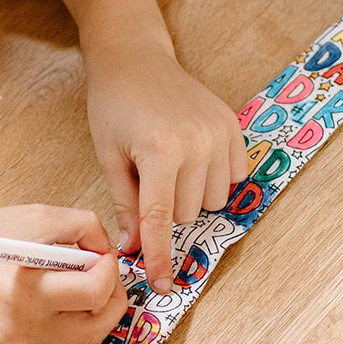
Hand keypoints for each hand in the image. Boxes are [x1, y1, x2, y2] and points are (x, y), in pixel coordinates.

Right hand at [0, 204, 127, 343]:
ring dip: (94, 313)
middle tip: (108, 277)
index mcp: (25, 289)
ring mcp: (17, 343)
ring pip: (80, 339)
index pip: (94, 294)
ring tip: (85, 284)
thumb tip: (106, 252)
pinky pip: (57, 340)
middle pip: (97, 329)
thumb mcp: (37, 216)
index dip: (110, 272)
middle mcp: (22, 325)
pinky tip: (56, 296)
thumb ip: (83, 226)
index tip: (103, 256)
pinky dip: (68, 319)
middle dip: (113, 301)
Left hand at [83, 37, 247, 294]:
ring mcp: (219, 133)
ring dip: (192, 195)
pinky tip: (193, 159)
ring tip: (170, 165)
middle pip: (189, 213)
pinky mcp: (234, 126)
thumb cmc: (114, 106)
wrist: (136, 58)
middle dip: (168, 209)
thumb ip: (126, 205)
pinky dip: (214, 179)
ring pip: (213, 200)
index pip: (162, 219)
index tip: (163, 285)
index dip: (160, 256)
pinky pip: (233, 178)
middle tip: (147, 177)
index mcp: (159, 151)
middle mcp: (196, 142)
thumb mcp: (109, 157)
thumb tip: (135, 249)